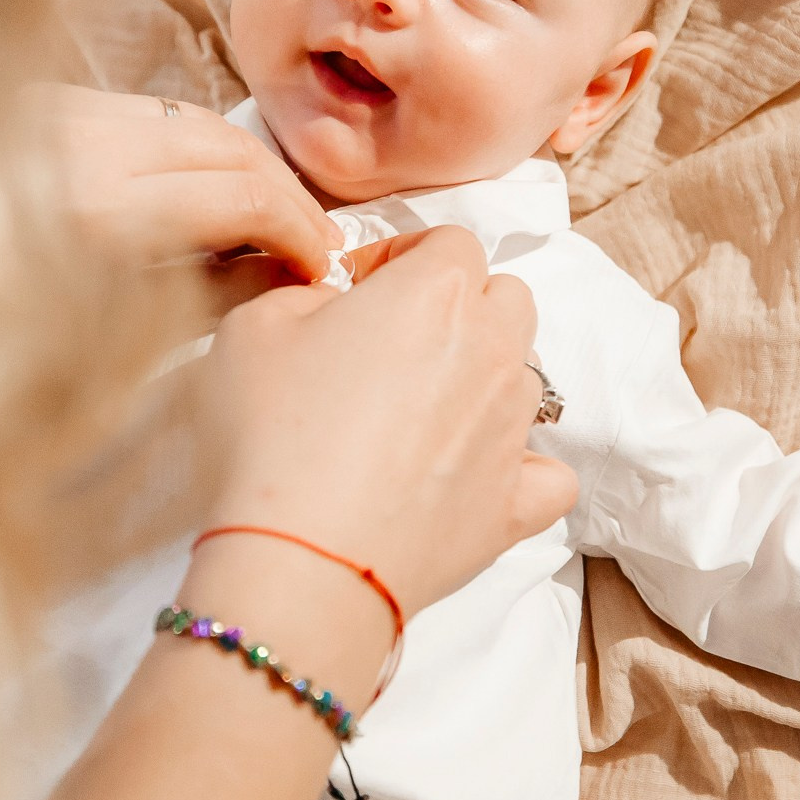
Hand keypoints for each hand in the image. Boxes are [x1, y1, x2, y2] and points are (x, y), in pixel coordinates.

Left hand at [27, 83, 341, 281]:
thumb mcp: (103, 338)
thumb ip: (207, 297)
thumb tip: (283, 271)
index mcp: (90, 213)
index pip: (239, 193)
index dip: (298, 229)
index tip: (319, 267)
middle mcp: (72, 144)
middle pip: (225, 141)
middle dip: (283, 191)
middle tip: (311, 245)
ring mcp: (49, 112)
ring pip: (186, 119)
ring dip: (239, 165)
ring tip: (263, 222)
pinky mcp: (33, 104)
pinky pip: (136, 115)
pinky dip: (181, 149)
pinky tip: (192, 196)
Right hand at [196, 225, 579, 619]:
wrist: (299, 558)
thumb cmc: (270, 435)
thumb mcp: (251, 327)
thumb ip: (305, 293)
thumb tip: (334, 307)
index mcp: (435, 292)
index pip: (451, 241)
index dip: (405, 256)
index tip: (363, 289)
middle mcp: (491, 350)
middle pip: (506, 298)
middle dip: (462, 306)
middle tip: (398, 343)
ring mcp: (512, 430)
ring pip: (525, 378)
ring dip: (482, 381)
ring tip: (416, 417)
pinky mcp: (515, 504)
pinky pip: (548, 475)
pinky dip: (522, 469)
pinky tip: (477, 474)